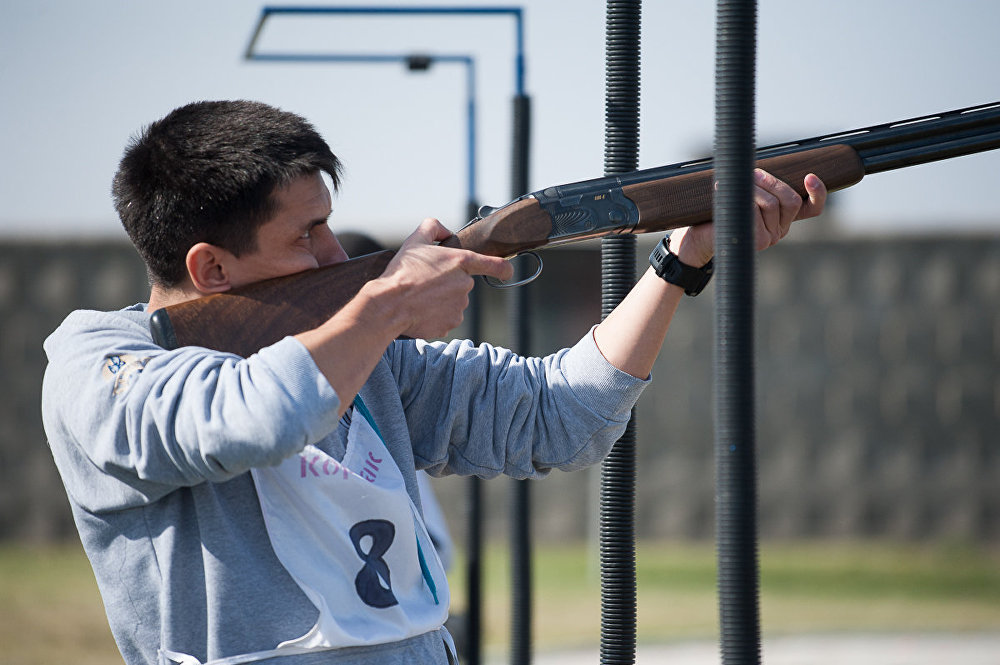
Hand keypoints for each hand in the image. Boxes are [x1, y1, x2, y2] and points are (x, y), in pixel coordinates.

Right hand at [380, 218, 513, 338]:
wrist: (389, 304)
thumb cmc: (402, 272)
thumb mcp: (416, 239)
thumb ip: (434, 227)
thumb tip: (446, 233)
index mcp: (461, 262)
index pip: (496, 265)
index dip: (503, 268)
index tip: (506, 271)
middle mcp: (465, 285)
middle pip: (464, 283)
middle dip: (449, 282)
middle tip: (426, 282)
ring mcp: (459, 307)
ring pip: (455, 301)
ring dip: (442, 299)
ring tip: (420, 297)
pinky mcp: (450, 323)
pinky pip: (446, 317)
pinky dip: (436, 315)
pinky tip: (421, 310)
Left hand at [670, 170, 827, 265]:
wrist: (698, 237)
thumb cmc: (720, 212)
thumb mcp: (744, 195)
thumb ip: (762, 186)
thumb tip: (765, 167)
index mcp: (782, 219)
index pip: (812, 208)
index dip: (818, 193)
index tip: (810, 176)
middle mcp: (780, 230)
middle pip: (789, 199)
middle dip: (771, 181)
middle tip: (751, 173)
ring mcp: (770, 238)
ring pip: (772, 203)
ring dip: (752, 188)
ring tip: (733, 185)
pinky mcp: (757, 241)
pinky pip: (756, 211)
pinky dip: (741, 197)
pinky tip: (725, 192)